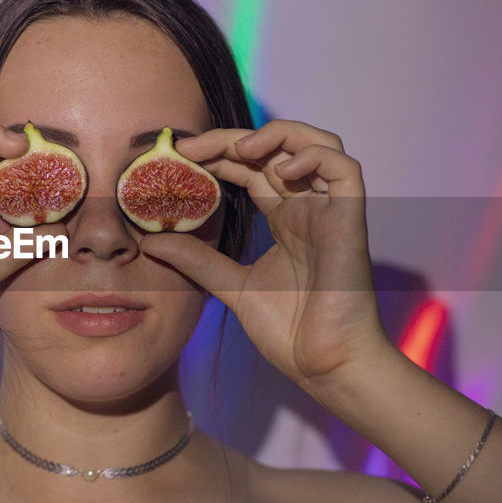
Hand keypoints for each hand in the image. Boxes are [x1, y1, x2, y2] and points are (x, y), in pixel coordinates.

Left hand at [138, 119, 393, 397]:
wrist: (324, 366)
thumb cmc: (290, 332)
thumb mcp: (230, 286)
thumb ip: (196, 260)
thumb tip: (151, 240)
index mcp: (284, 218)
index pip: (251, 167)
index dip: (217, 154)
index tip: (178, 157)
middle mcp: (308, 207)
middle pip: (276, 148)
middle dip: (233, 140)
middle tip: (192, 148)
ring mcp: (330, 211)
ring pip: (318, 143)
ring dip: (278, 136)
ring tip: (240, 150)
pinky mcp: (350, 220)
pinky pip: (344, 169)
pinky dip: (313, 157)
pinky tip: (279, 172)